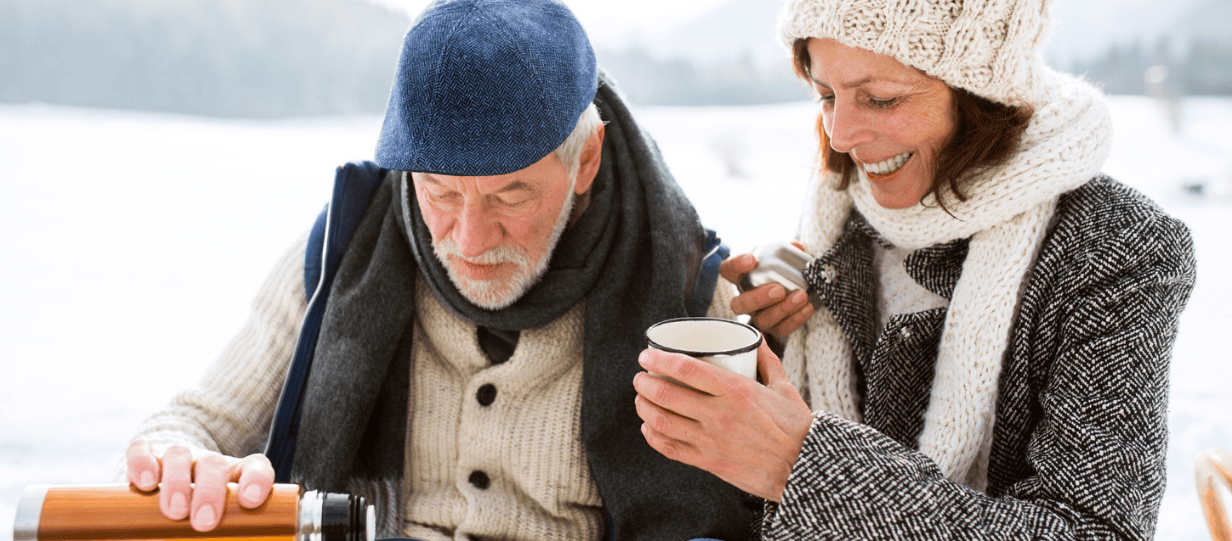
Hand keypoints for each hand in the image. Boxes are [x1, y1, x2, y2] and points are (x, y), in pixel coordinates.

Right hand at [126, 440, 273, 530]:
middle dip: (209, 492)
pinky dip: (143, 463)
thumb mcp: (224, 522)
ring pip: (178, 454)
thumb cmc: (207, 514)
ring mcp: (179, 457)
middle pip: (214, 464)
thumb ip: (229, 531)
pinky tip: (145, 484)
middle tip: (204, 522)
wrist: (174, 489)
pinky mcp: (147, 456)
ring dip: (177, 482)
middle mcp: (209, 463)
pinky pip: (142, 450)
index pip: (255, 467)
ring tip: (175, 512)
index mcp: (237, 475)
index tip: (250, 501)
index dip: (256, 480)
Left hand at [632, 342, 813, 501]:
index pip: (687, 369)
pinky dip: (653, 436)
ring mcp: (712, 441)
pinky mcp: (710, 463)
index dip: (659, 360)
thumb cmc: (796, 428)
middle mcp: (720, 415)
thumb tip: (756, 341)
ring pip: (662, 421)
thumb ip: (767, 362)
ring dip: (644, 407)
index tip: (646, 356)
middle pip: (667, 394)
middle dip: (645, 383)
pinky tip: (649, 427)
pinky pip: (671, 449)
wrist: (805, 468)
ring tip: (641, 399)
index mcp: (737, 391)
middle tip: (640, 377)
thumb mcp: (784, 388)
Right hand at [721, 249, 812, 342]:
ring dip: (782, 309)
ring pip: (762, 320)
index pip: (729, 270)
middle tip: (779, 289)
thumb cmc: (783, 273)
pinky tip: (807, 307)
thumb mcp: (783, 258)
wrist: (795, 293)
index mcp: (743, 278)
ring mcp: (759, 316)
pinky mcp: (775, 329)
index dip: (736, 266)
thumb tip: (796, 246)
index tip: (751, 260)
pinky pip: (782, 329)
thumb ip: (788, 251)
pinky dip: (796, 319)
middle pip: (739, 304)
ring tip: (801, 296)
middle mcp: (746, 300)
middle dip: (759, 298)